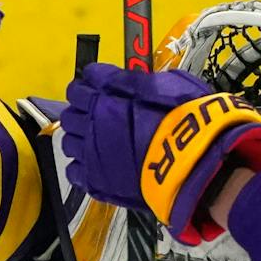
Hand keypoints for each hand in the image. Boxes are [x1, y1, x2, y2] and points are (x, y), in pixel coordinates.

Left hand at [58, 63, 260, 244]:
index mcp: (108, 90)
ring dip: (80, 138)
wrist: (191, 162)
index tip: (99, 87)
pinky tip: (98, 165)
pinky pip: (74, 171)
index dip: (91, 83)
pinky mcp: (94, 179)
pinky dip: (83, 167)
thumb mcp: (169, 84)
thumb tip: (130, 82)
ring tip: (97, 142)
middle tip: (97, 115)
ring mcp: (89, 150)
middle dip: (82, 110)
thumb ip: (140, 83)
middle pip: (71, 110)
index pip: (85, 80)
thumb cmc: (188, 118)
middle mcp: (92, 118)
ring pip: (68, 141)